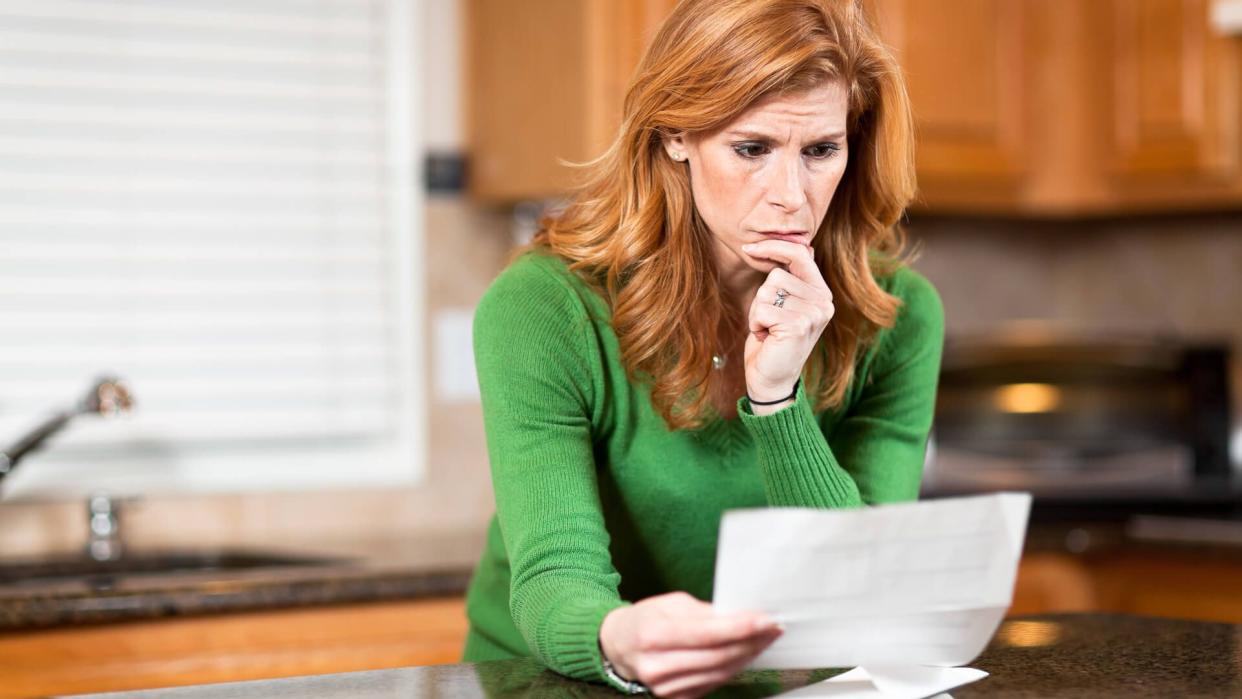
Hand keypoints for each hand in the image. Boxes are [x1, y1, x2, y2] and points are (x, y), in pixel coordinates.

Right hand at [598, 591, 782, 698]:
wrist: (619, 647)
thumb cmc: (646, 619)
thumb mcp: (670, 603)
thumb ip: (704, 612)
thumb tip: (740, 618)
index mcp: (653, 636)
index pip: (706, 634)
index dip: (740, 628)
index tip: (766, 619)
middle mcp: (657, 666)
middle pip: (717, 657)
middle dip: (751, 642)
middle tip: (774, 627)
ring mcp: (665, 688)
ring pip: (719, 673)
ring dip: (747, 656)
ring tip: (765, 639)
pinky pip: (713, 684)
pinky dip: (734, 668)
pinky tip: (746, 654)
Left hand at [740, 240, 835, 406]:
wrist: (771, 378)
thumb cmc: (773, 339)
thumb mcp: (786, 304)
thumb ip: (795, 277)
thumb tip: (806, 245)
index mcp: (822, 292)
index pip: (800, 254)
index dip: (773, 247)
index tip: (748, 248)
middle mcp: (824, 301)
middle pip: (776, 275)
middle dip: (762, 298)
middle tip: (770, 321)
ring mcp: (814, 313)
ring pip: (766, 291)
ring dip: (758, 312)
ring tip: (769, 329)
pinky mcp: (798, 325)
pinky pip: (762, 309)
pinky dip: (756, 323)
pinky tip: (767, 337)